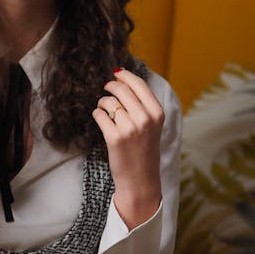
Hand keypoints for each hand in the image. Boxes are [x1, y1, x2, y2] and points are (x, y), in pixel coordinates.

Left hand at [92, 68, 163, 229]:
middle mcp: (145, 119)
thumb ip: (141, 102)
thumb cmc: (145, 149)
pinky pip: (99, 114)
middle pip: (121, 89)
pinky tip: (101, 120)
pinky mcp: (114, 138)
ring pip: (108, 101)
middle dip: (110, 86)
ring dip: (103, 102)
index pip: (138, 84)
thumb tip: (121, 75)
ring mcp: (129, 128)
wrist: (140, 180)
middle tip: (106, 89)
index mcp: (157, 113)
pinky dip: (97, 114)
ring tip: (105, 109)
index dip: (124, 75)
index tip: (116, 73)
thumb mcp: (152, 124)